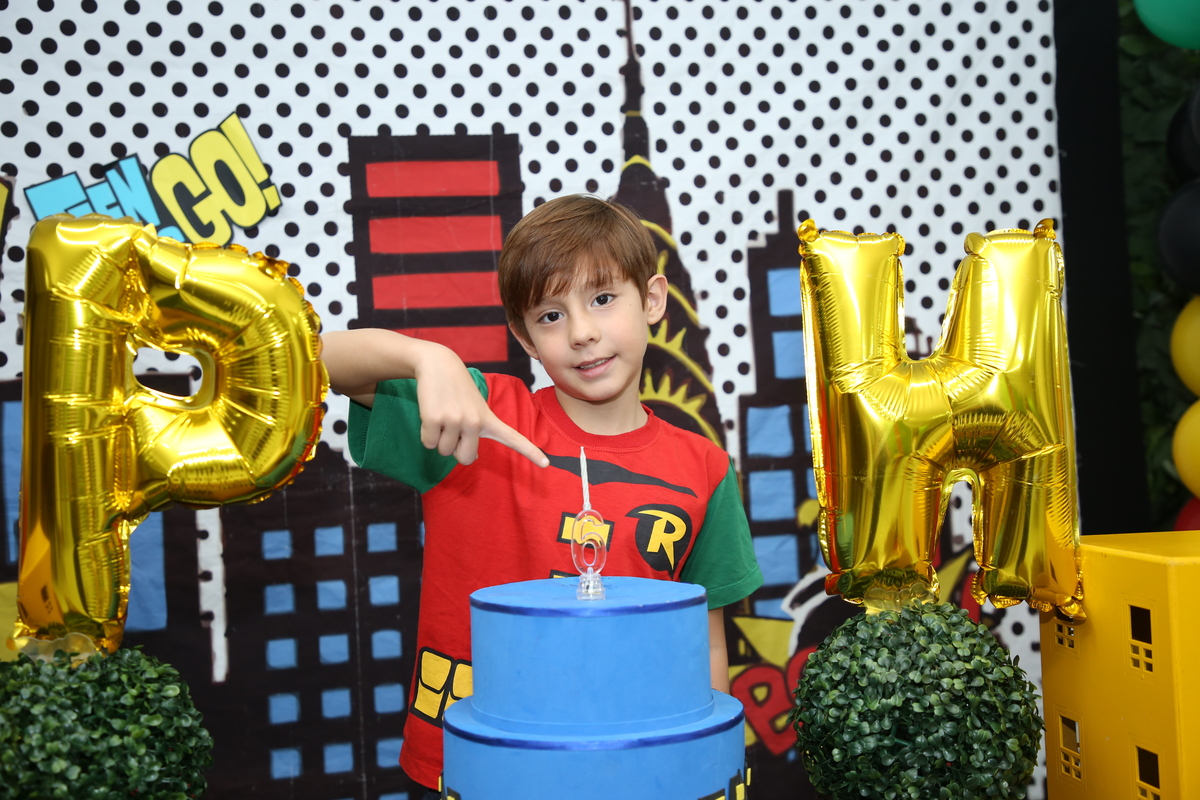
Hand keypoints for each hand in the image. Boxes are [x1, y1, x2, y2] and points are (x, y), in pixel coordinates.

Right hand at [414, 345, 548, 467]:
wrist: (438, 364)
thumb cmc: (457, 390)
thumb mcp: (474, 408)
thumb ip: (477, 433)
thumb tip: (471, 458)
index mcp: (489, 419)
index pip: (513, 438)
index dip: (530, 452)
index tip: (546, 464)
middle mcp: (476, 422)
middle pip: (465, 459)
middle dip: (455, 450)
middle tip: (452, 427)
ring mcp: (456, 420)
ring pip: (443, 451)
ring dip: (439, 438)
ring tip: (443, 414)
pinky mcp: (435, 419)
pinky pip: (428, 443)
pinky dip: (426, 433)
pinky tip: (431, 413)